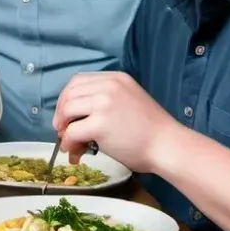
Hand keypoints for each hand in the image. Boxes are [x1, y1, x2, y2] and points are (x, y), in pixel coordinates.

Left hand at [53, 71, 179, 173]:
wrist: (169, 146)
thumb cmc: (150, 131)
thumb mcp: (127, 101)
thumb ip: (104, 100)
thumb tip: (72, 114)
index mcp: (116, 79)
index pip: (78, 81)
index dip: (66, 97)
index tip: (65, 114)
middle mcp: (109, 86)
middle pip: (70, 94)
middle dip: (61, 112)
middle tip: (62, 129)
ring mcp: (104, 104)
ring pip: (67, 111)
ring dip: (63, 128)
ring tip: (69, 142)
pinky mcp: (101, 124)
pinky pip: (72, 131)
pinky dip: (68, 143)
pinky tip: (74, 152)